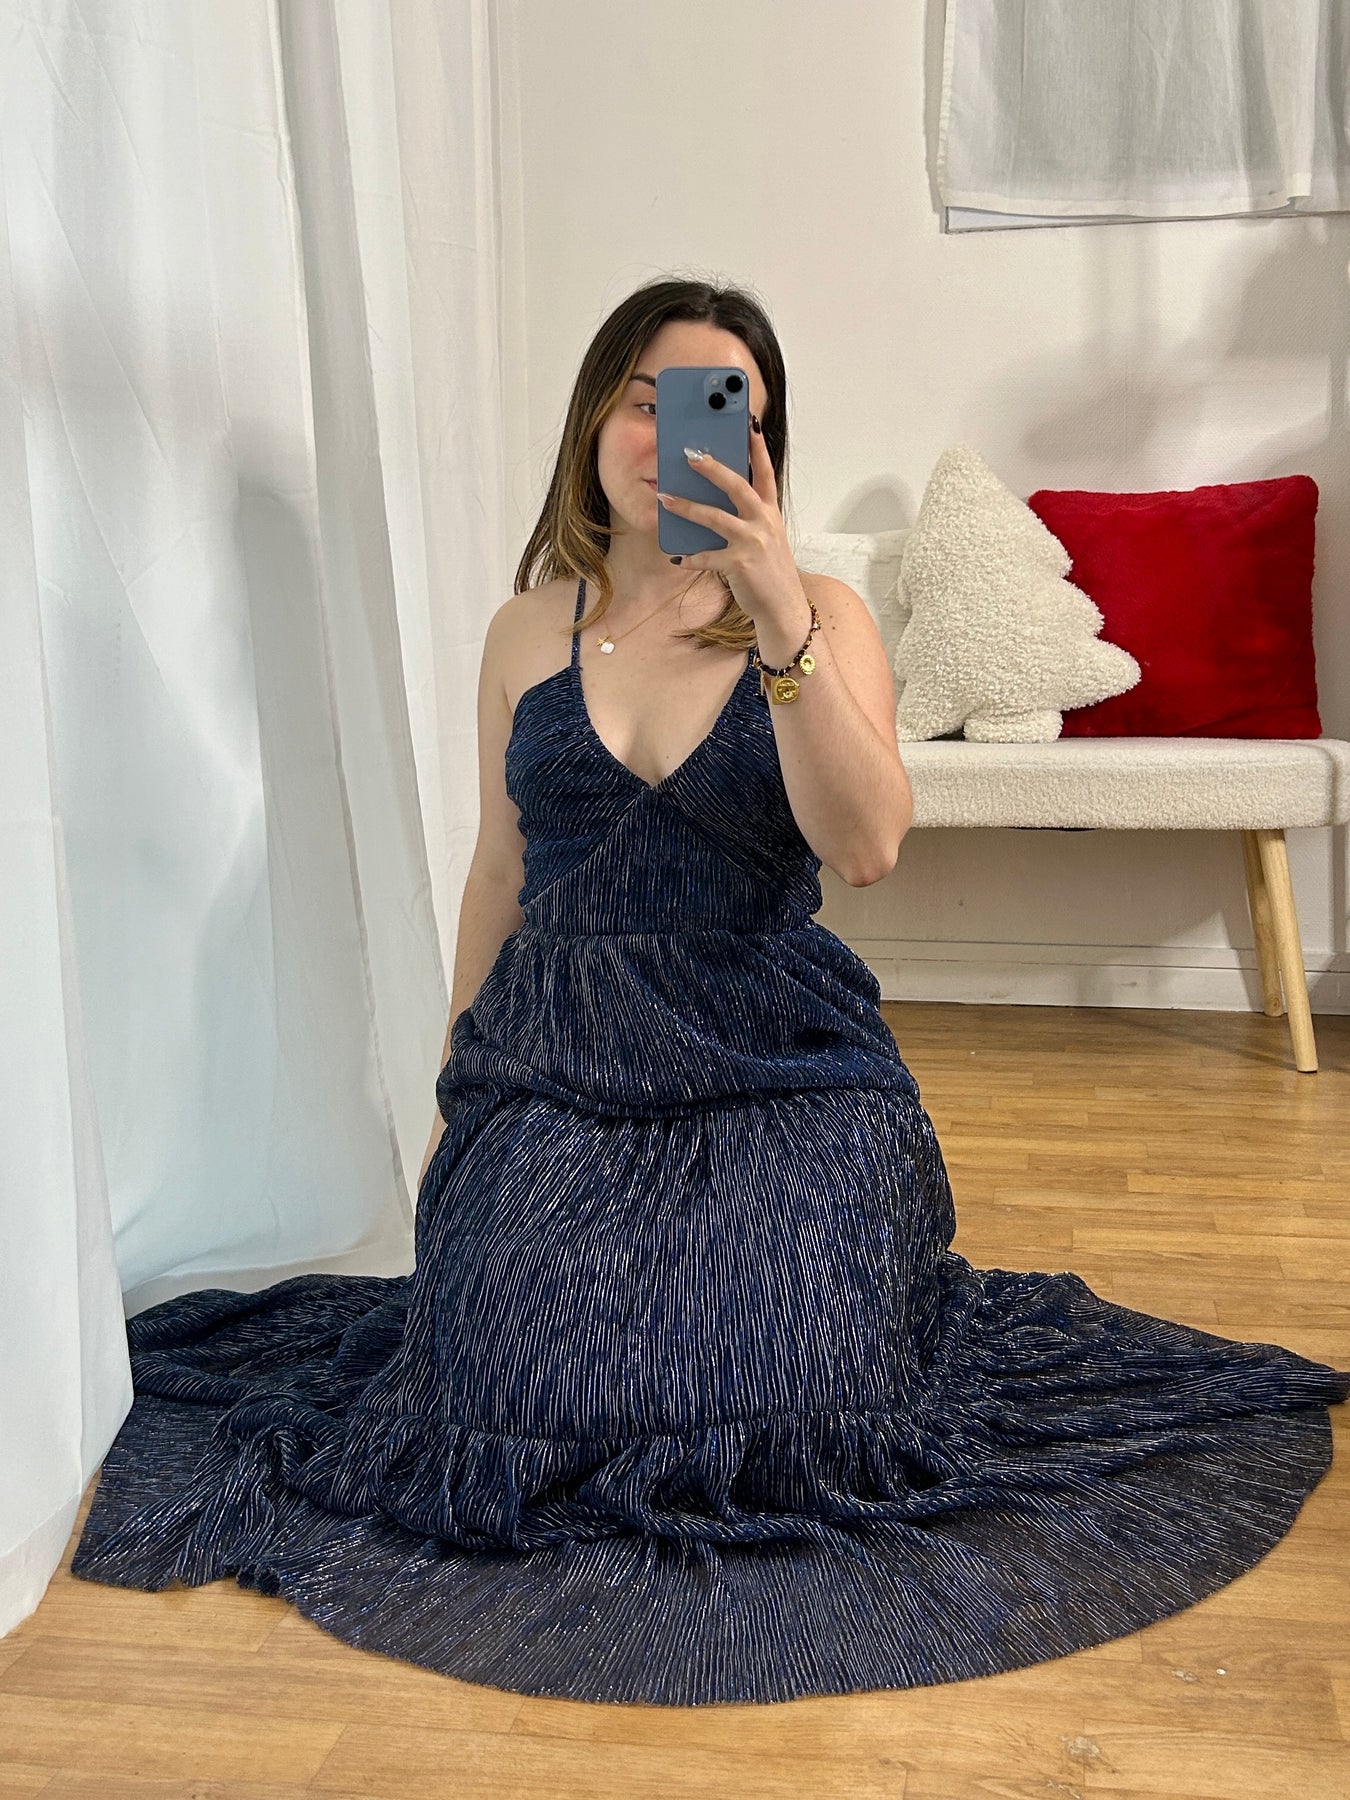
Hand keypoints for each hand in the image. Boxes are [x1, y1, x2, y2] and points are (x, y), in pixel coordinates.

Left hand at [656, 417, 805, 627]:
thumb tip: (715, 501)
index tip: (748, 423)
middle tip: (690, 455)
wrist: (783, 607)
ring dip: (686, 507)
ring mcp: (752, 542)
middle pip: (737, 486)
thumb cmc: (770, 571)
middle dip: (713, 468)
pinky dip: (690, 558)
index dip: (757, 447)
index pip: (765, 472)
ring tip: (665, 498)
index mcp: (771, 512)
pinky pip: (707, 557)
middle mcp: (764, 522)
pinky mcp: (740, 564)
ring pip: (715, 517)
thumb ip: (748, 517)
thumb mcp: (766, 538)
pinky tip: (677, 558)